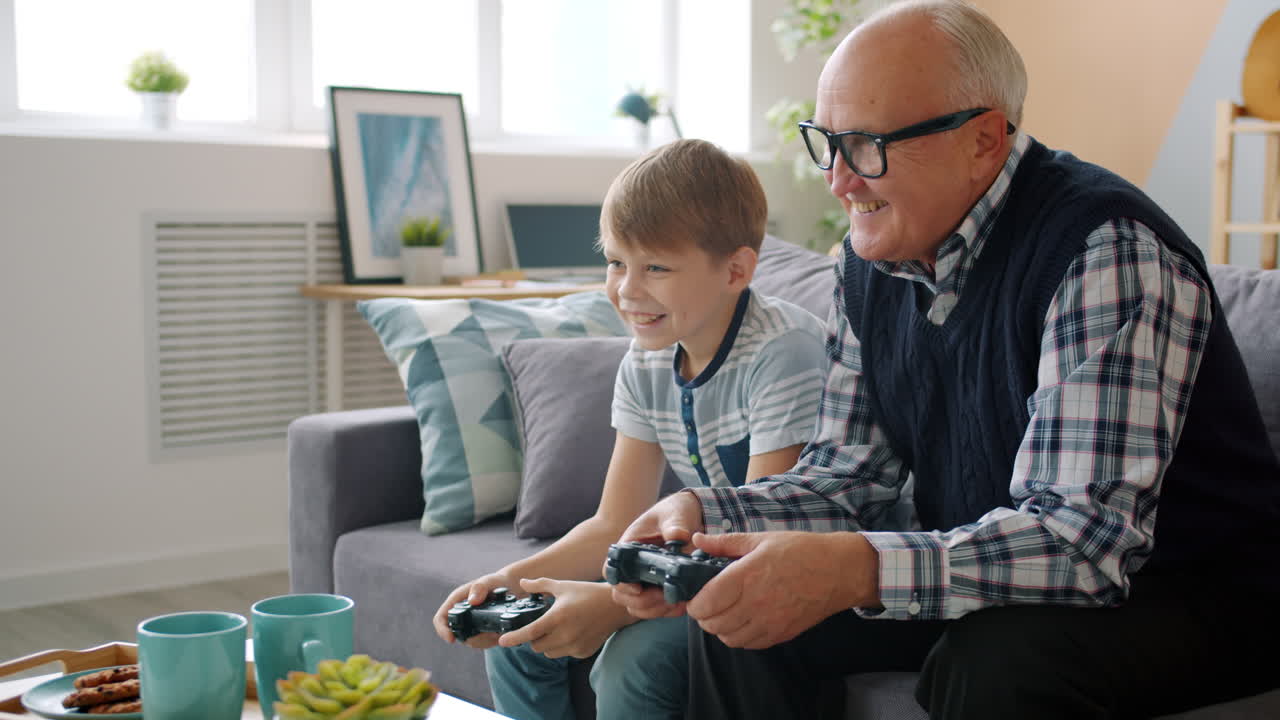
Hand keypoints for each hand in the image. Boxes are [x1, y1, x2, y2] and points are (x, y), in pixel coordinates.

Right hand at [432, 572, 514, 648]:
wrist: (509, 586)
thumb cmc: (495, 581)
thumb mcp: (489, 581)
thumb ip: (480, 588)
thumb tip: (472, 601)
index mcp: (456, 601)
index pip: (441, 619)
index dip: (442, 630)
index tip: (451, 639)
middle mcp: (461, 614)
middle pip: (458, 635)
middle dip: (473, 639)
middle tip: (491, 634)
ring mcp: (470, 624)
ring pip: (471, 641)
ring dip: (484, 641)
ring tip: (498, 632)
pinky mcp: (481, 631)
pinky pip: (482, 642)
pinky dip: (491, 641)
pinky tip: (501, 633)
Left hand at [497, 579, 633, 658]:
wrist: (615, 607)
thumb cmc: (588, 593)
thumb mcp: (563, 586)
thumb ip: (540, 585)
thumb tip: (522, 583)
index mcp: (558, 617)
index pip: (530, 632)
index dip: (514, 638)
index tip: (502, 641)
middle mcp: (565, 634)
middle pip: (536, 646)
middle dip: (533, 638)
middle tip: (540, 626)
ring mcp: (574, 645)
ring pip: (549, 652)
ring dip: (546, 644)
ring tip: (556, 629)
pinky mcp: (582, 652)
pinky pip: (564, 654)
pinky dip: (562, 646)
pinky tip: (571, 633)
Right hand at [608, 491, 705, 618]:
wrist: (686, 518)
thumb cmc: (674, 512)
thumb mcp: (675, 514)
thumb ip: (675, 525)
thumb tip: (678, 537)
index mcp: (628, 547)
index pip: (612, 569)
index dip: (620, 583)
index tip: (638, 588)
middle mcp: (632, 567)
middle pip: (621, 595)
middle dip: (641, 601)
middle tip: (663, 596)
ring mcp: (644, 580)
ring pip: (636, 607)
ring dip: (654, 610)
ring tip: (675, 602)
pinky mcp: (658, 589)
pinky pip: (655, 609)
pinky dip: (667, 612)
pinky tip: (682, 604)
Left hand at [685, 530, 879, 649]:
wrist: (838, 571)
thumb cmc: (800, 551)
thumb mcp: (761, 539)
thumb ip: (725, 543)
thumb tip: (697, 539)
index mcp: (747, 575)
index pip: (707, 602)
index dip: (694, 604)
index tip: (695, 597)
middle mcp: (756, 602)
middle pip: (714, 624)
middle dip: (704, 616)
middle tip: (708, 604)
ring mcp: (770, 621)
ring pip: (729, 638)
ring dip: (721, 628)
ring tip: (725, 612)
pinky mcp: (781, 633)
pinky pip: (750, 644)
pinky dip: (740, 636)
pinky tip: (743, 620)